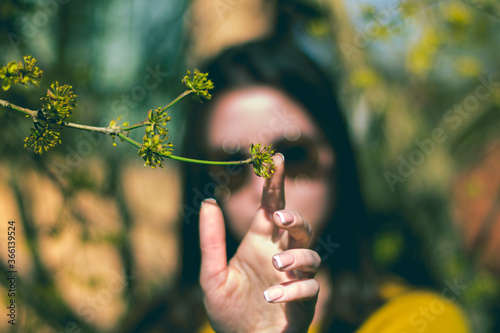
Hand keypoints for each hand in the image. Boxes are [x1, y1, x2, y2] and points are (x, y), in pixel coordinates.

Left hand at [199, 154, 320, 332]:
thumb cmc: (227, 311)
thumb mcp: (211, 275)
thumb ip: (211, 241)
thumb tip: (207, 201)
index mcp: (259, 244)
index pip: (271, 208)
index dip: (274, 183)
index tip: (276, 159)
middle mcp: (280, 256)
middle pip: (300, 227)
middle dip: (295, 218)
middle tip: (279, 219)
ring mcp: (294, 278)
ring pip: (312, 254)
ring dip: (297, 255)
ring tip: (277, 263)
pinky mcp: (304, 302)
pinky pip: (310, 288)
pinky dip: (294, 288)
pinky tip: (273, 296)